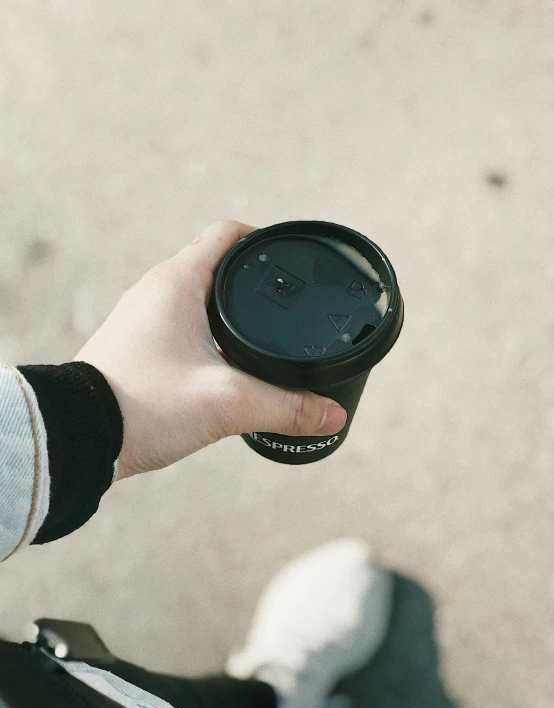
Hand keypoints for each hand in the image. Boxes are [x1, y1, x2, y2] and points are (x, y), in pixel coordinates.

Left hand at [75, 220, 346, 479]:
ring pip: (198, 299)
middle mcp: (157, 290)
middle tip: (287, 308)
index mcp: (179, 281)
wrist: (78, 437)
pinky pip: (181, 325)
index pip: (230, 233)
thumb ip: (286, 406)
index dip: (267, 238)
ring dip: (230, 314)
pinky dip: (209, 336)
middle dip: (255, 284)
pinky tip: (225, 367)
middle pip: (217, 266)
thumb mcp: (226, 403)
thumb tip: (333, 413)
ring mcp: (143, 317)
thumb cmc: (142, 406)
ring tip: (262, 341)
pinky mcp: (137, 345)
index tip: (294, 261)